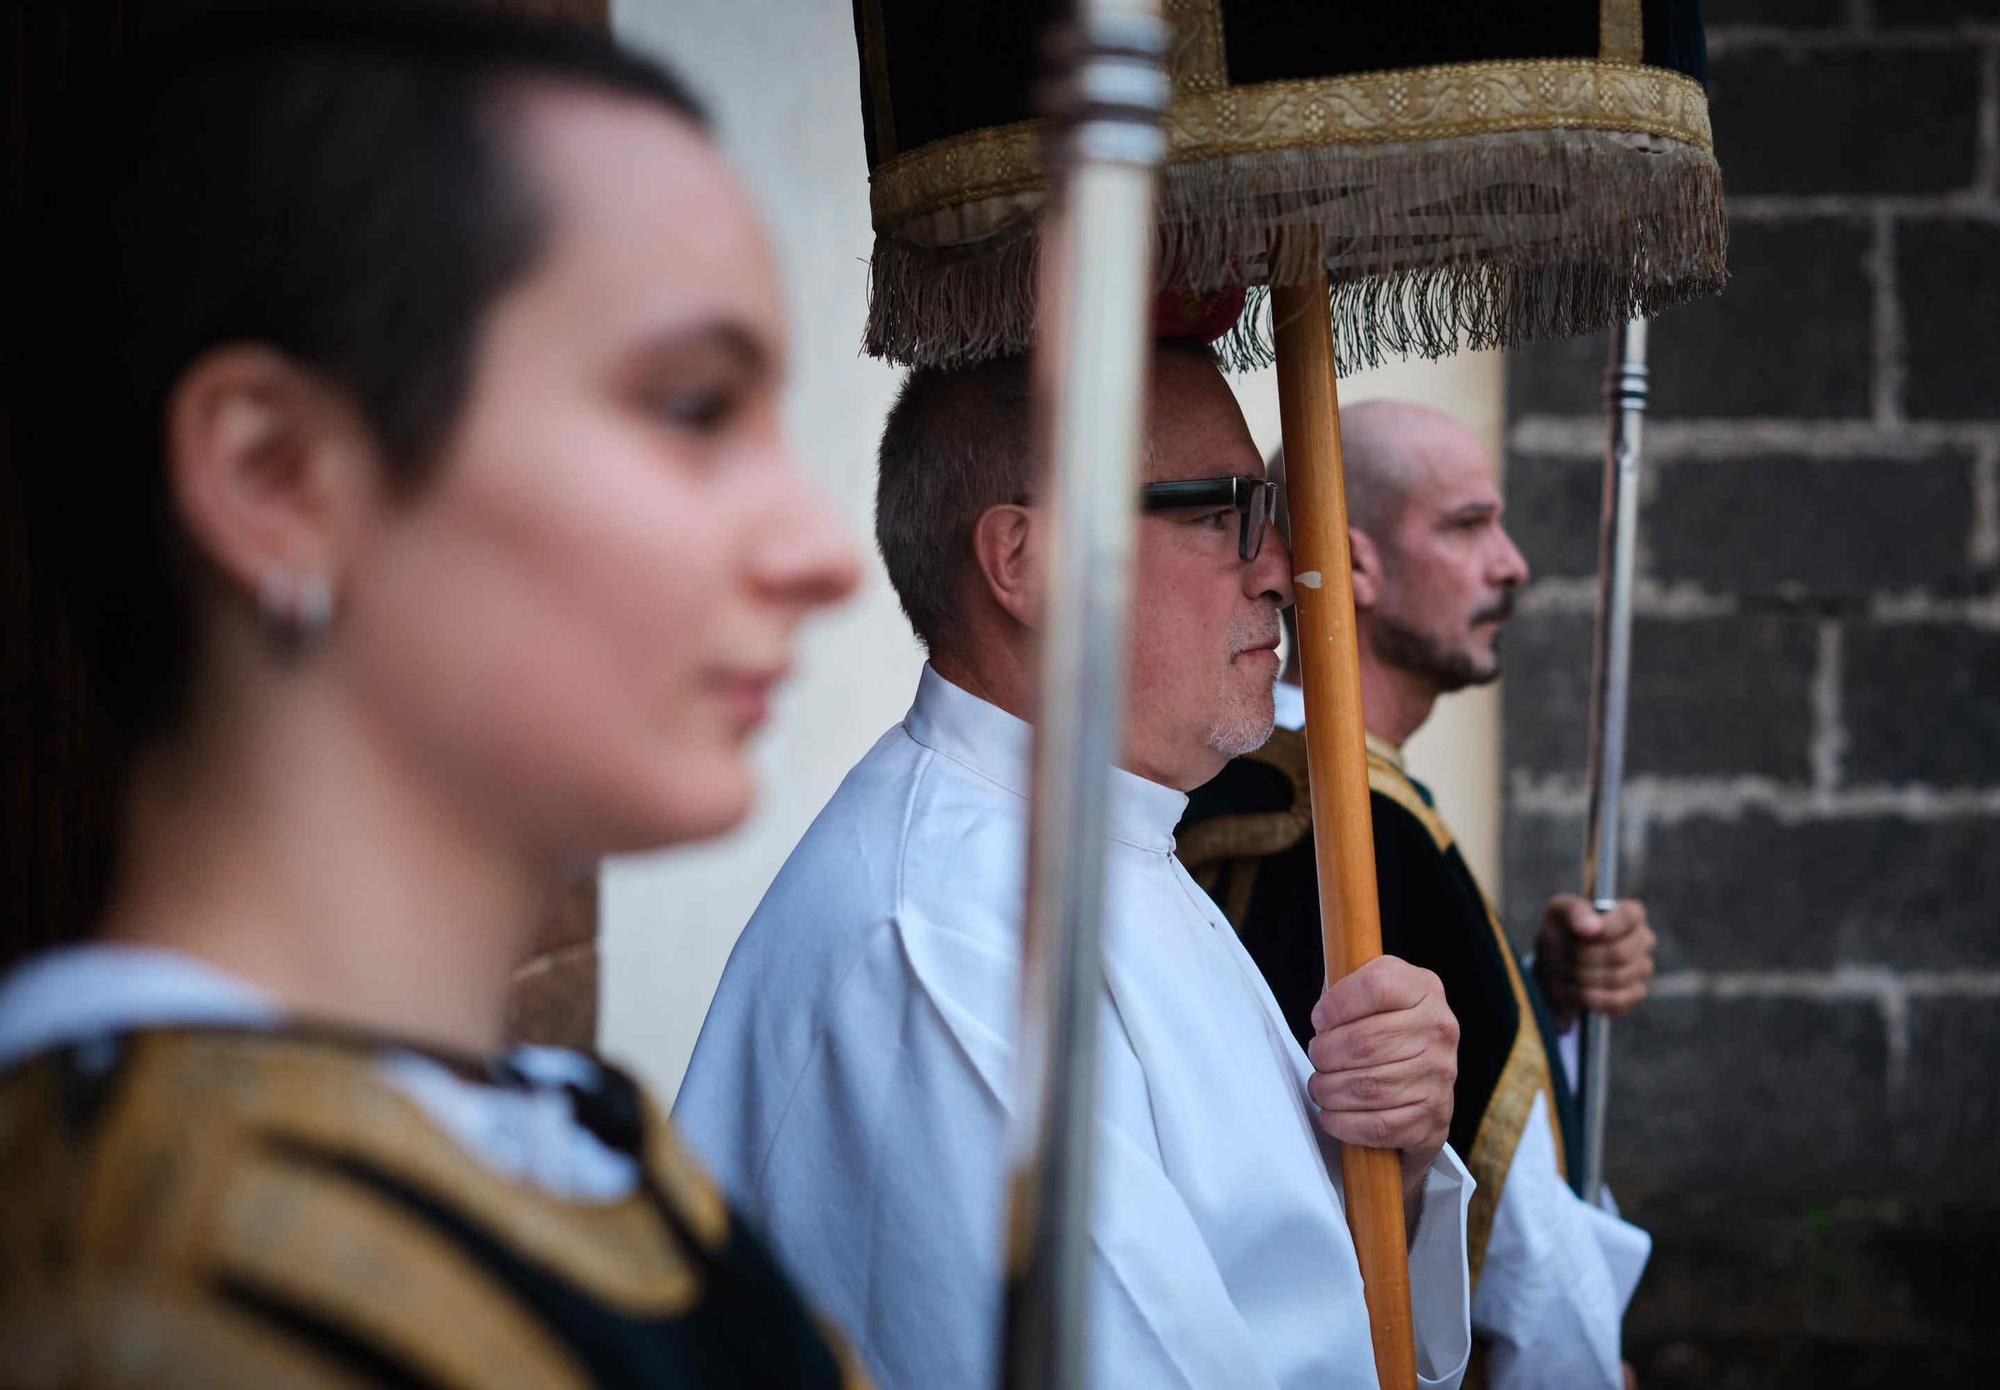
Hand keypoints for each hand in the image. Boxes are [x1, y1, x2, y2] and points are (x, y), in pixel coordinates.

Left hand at [1306, 956, 1457, 1201]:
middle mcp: (1441, 1029)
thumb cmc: (1380, 1030)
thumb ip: (1345, 984)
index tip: (1319, 1019)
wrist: (1419, 1084)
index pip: (1377, 985)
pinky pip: (1379, 1125)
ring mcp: (1441, 1076)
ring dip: (1329, 1089)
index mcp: (1424, 988)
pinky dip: (1343, 1123)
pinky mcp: (1434, 1118)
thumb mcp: (1369, 994)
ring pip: (1367, 1086)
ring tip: (1321, 1086)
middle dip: (1324, 1054)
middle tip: (1317, 1058)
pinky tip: (1332, 1114)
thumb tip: (1320, 1001)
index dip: (1336, 1003)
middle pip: (1363, 1042)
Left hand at [1534, 894, 1655, 1027]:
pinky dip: (1588, 997)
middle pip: (1618, 953)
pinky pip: (1616, 1000)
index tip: (1580, 933)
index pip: (1630, 917)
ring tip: (1566, 972)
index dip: (1604, 927)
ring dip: (1581, 977)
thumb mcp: (1558, 913)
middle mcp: (1643, 939)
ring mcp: (1643, 968)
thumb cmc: (1561, 933)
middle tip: (1564, 956)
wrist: (1554, 967)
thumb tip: (1591, 927)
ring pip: (1615, 978)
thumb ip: (1573, 911)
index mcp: (1629, 914)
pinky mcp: (1636, 993)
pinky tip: (1576, 990)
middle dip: (1582, 957)